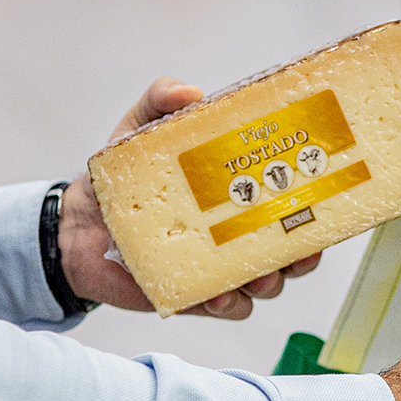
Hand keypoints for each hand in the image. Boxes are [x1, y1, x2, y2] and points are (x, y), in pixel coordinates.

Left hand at [59, 78, 320, 318]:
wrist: (79, 227)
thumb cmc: (121, 179)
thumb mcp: (141, 129)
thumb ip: (161, 100)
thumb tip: (191, 92)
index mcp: (239, 192)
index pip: (291, 199)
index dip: (315, 203)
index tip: (321, 199)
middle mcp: (239, 232)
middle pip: (293, 249)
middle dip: (304, 253)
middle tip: (299, 250)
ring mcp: (222, 267)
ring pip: (269, 282)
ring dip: (270, 280)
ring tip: (257, 277)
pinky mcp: (200, 297)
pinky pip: (230, 308)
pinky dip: (229, 303)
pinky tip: (216, 295)